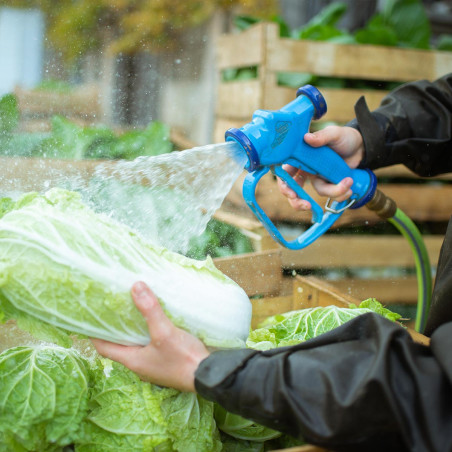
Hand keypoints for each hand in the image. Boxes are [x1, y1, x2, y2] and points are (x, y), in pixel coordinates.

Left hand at [91, 282, 209, 391]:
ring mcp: (154, 364)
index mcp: (132, 360)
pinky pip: (150, 345)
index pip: (104, 348)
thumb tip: (136, 286)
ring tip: (132, 309)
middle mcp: (140, 364)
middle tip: (112, 308)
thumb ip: (150, 310)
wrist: (208, 376)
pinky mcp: (166, 361)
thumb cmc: (182, 358)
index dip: (94, 334)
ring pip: (136, 345)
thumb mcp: (164, 332)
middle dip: (115, 328)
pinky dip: (147, 332)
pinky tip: (154, 320)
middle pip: (120, 345)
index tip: (89, 319)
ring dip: (132, 329)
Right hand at [277, 125, 364, 210]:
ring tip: (349, 182)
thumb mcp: (334, 134)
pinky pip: (332, 195)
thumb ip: (322, 136)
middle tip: (307, 206)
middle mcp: (306, 169)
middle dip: (297, 202)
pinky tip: (349, 188)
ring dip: (334, 192)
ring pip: (319, 192)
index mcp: (301, 157)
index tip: (292, 194)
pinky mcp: (330, 184)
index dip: (285, 185)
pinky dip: (341, 194)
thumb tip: (307, 138)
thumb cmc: (344, 137)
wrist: (361, 147)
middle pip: (293, 190)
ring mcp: (318, 178)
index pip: (285, 173)